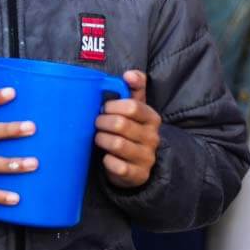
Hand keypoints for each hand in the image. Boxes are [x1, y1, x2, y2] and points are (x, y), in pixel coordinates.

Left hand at [95, 70, 160, 188]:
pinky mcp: (138, 175)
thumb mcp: (135, 108)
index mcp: (152, 118)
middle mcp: (152, 138)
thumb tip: (129, 74)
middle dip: (102, 122)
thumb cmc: (131, 129)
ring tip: (98, 137)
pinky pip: (118, 166)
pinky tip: (105, 157)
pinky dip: (107, 161)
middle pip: (121, 124)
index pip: (132, 106)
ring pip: (118, 144)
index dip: (112, 106)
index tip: (103, 108)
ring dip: (102, 139)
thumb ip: (134, 87)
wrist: (138, 163)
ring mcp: (146, 157)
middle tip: (96, 123)